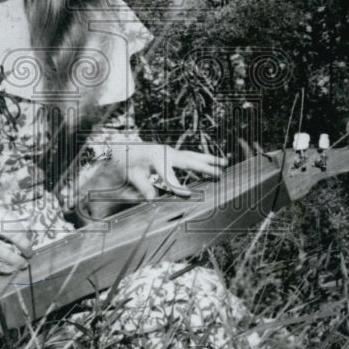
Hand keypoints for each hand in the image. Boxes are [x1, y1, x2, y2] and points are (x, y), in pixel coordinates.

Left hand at [110, 142, 226, 200]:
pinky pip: (190, 158)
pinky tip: (211, 167)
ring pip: (193, 156)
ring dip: (209, 160)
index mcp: (156, 157)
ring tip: (225, 163)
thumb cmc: (128, 162)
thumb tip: (154, 200)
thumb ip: (143, 187)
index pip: (169, 175)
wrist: (124, 148)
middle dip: (204, 168)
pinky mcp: (173, 155)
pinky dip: (202, 160)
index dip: (178, 186)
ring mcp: (171, 152)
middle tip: (220, 174)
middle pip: (188, 161)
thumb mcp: (132, 175)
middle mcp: (166, 152)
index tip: (188, 195)